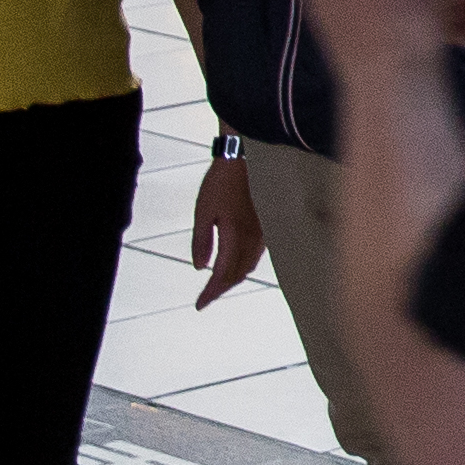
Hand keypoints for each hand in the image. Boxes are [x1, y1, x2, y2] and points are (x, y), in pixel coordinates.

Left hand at [190, 150, 262, 305]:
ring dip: (234, 279)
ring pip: (249, 266)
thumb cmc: (220, 183)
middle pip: (239, 274)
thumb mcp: (203, 212)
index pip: (223, 274)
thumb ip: (202, 241)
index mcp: (235, 237)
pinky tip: (237, 265)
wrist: (244, 159)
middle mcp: (252, 239)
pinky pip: (256, 255)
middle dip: (222, 289)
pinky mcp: (265, 226)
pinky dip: (244, 266)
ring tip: (218, 285)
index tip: (199, 305)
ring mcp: (262, 233)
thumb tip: (199, 267)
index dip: (210, 292)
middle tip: (206, 298)